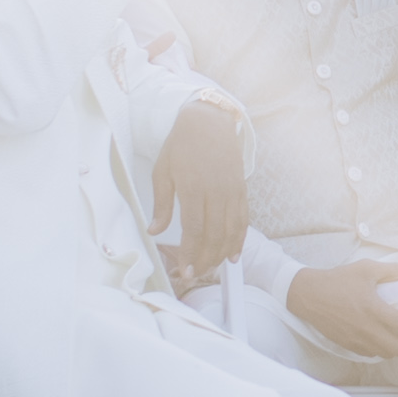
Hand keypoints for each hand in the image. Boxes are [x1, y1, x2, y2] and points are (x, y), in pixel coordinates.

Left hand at [150, 100, 247, 286]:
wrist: (209, 122)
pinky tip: (233, 254)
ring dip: (222, 254)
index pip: (194, 229)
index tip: (185, 271)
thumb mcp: (163, 171)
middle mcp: (216, 192)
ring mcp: (232, 192)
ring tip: (212, 268)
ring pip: (231, 231)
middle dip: (205, 260)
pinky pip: (243, 220)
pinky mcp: (242, 191)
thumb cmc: (182, 145)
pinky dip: (240, 240)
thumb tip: (154, 230)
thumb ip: (161, 204)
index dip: (191, 254)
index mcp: (193, 187)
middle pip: (214, 235)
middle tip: (195, 275)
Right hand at [287, 256, 397, 357]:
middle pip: (397, 347)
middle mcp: (366, 328)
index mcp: (374, 309)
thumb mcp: (368, 269)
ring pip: (384, 353)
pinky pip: (370, 354)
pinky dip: (381, 350)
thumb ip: (395, 270)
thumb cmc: (339, 279)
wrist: (308, 294)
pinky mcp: (347, 344)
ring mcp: (356, 339)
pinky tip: (382, 339)